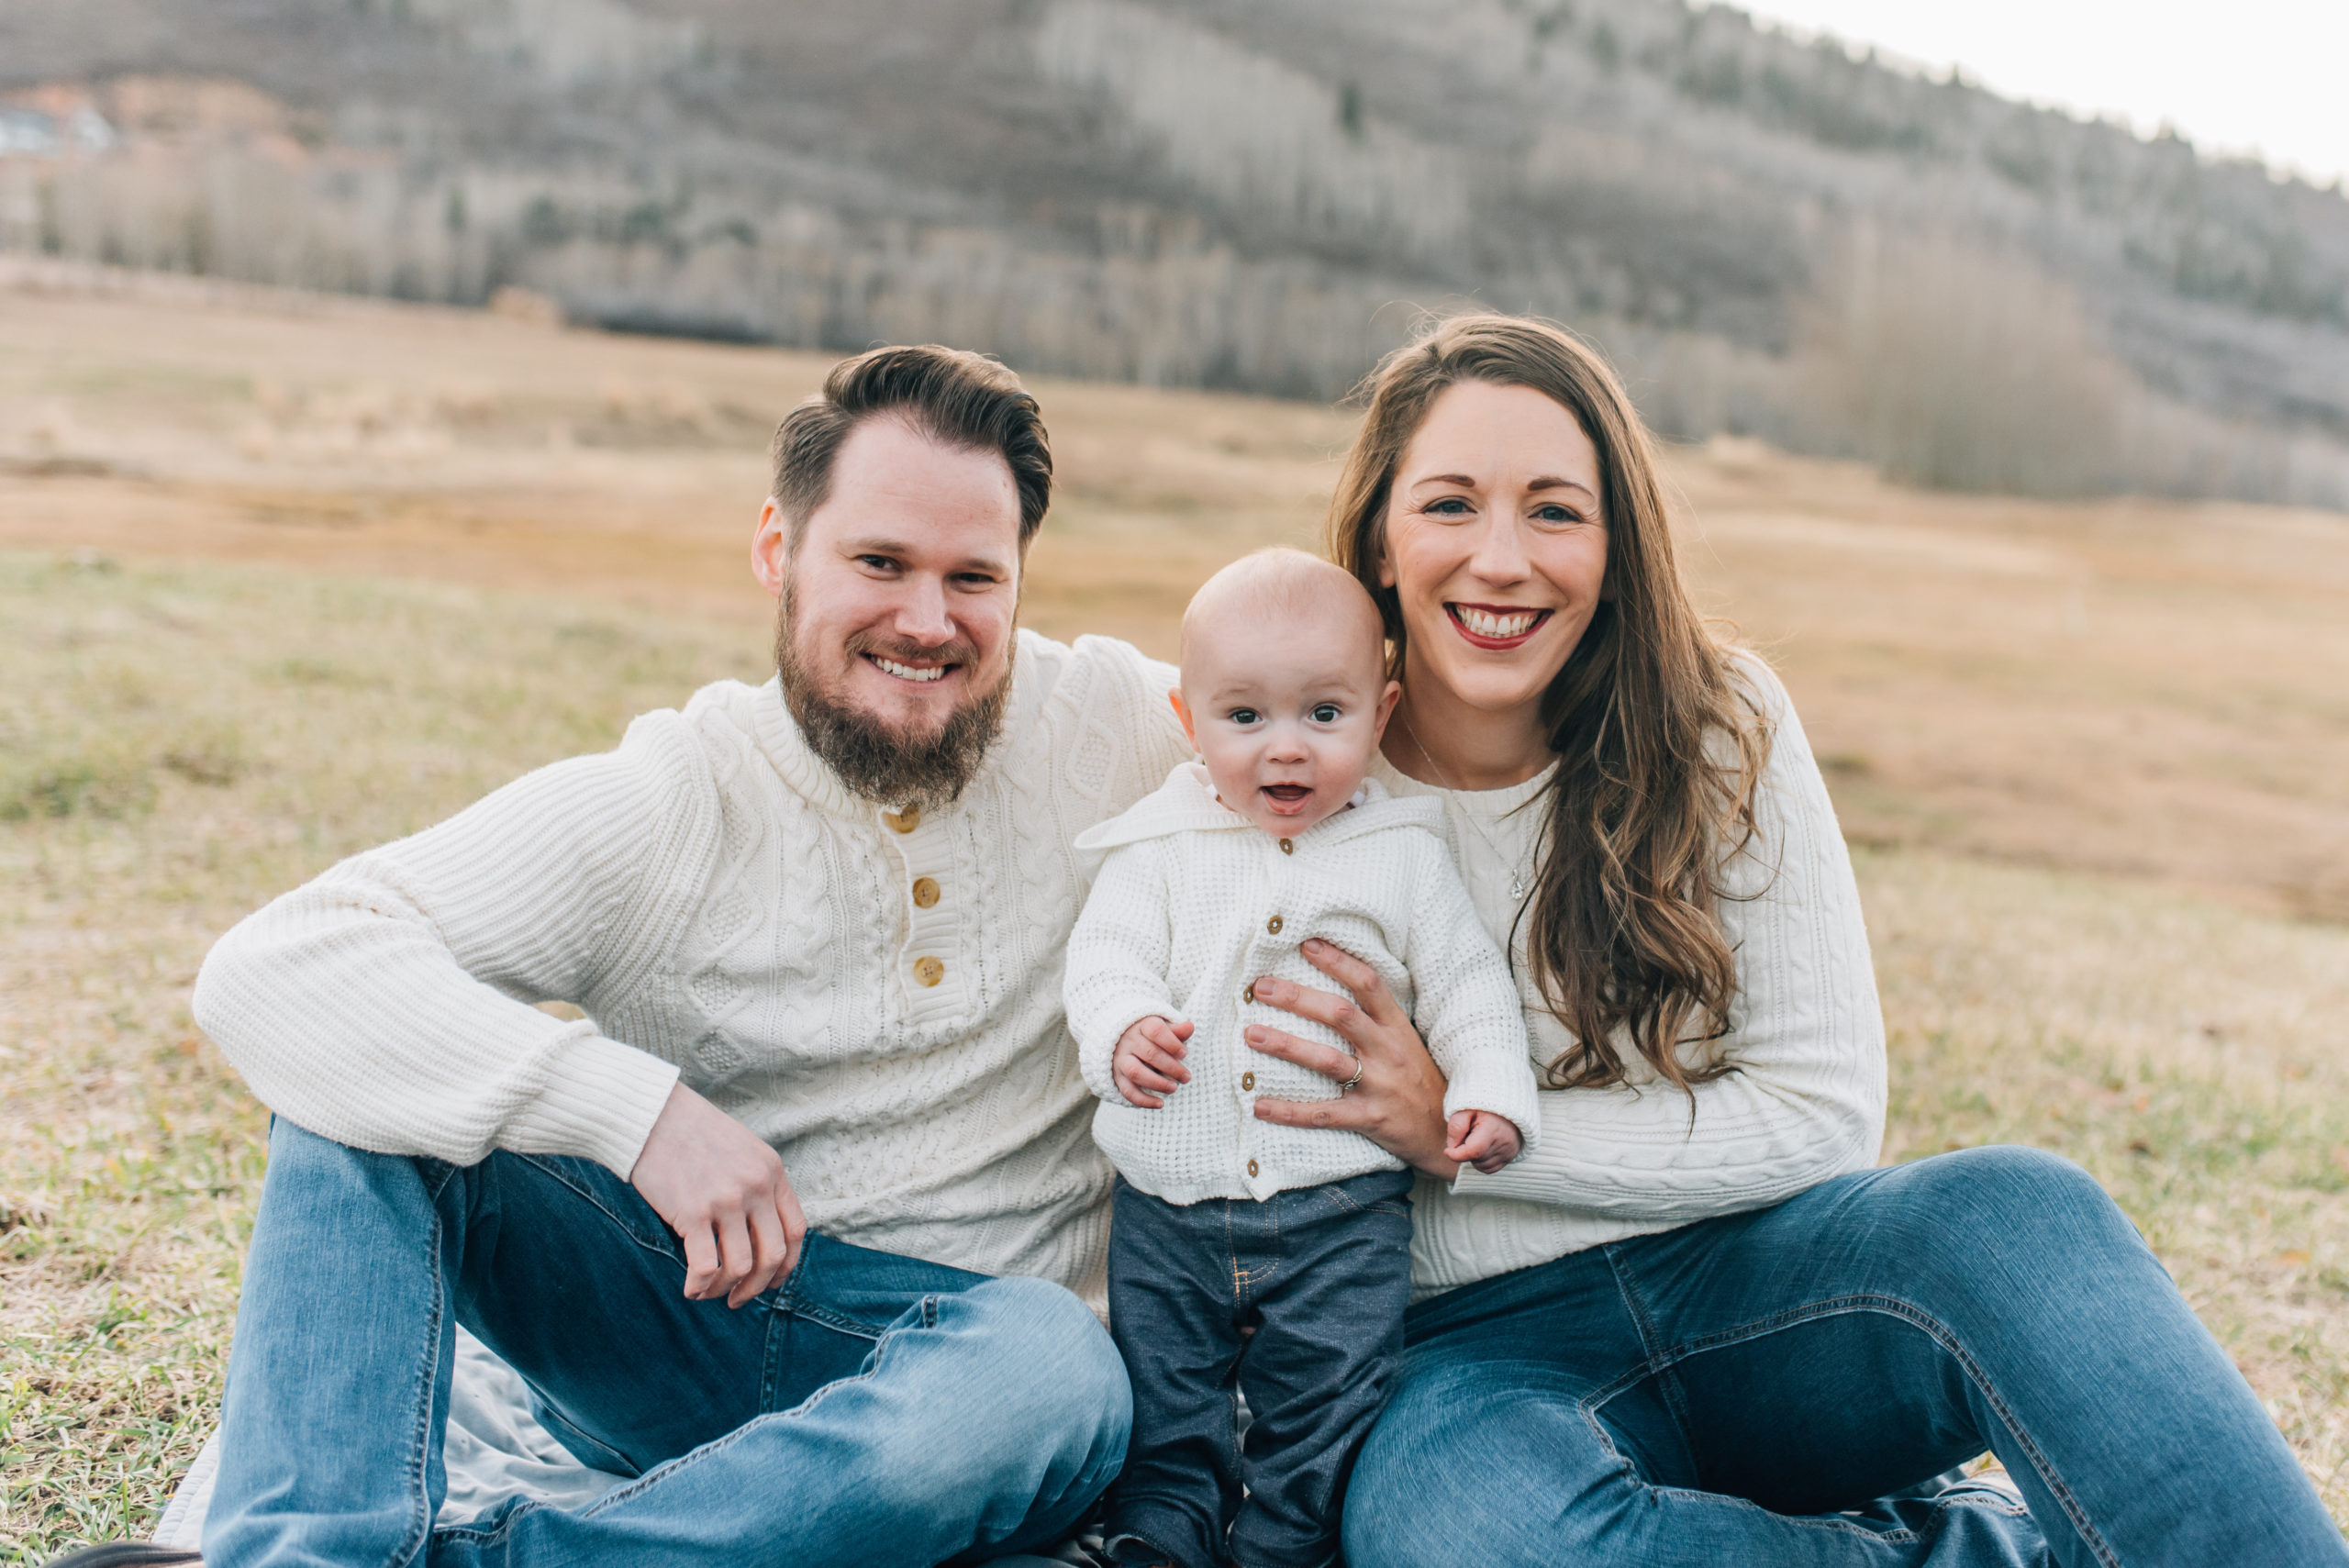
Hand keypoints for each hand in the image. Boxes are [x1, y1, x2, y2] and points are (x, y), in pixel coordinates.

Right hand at [629, 1082, 806, 1307]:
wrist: (652, 1115)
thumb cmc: (692, 1132)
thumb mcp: (742, 1149)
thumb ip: (756, 1183)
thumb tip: (757, 1230)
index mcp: (772, 1171)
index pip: (797, 1230)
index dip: (788, 1264)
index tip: (772, 1280)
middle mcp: (756, 1187)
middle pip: (773, 1255)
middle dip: (758, 1286)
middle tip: (740, 1298)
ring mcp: (726, 1200)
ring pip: (741, 1267)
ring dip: (727, 1290)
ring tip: (710, 1294)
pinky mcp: (693, 1212)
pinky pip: (706, 1266)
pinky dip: (700, 1286)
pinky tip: (691, 1288)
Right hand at [1113, 1016, 1193, 1107]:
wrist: (1122, 1042)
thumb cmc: (1151, 1037)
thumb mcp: (1163, 1030)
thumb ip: (1176, 1031)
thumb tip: (1190, 1027)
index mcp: (1142, 1026)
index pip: (1156, 1030)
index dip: (1172, 1043)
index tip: (1184, 1054)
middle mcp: (1129, 1042)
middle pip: (1150, 1053)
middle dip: (1172, 1067)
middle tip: (1186, 1077)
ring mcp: (1121, 1060)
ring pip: (1136, 1072)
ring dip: (1157, 1083)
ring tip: (1174, 1088)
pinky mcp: (1118, 1077)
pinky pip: (1128, 1091)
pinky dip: (1144, 1100)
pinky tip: (1160, 1104)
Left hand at [1243, 938, 1457, 1178]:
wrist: (1448, 1131)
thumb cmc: (1418, 1079)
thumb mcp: (1406, 1041)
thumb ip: (1375, 1018)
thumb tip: (1331, 989)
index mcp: (1396, 1027)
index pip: (1367, 983)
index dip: (1337, 961)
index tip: (1305, 944)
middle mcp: (1387, 1051)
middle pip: (1340, 1014)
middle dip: (1298, 997)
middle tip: (1261, 987)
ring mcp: (1379, 1085)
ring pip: (1327, 1060)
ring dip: (1286, 1045)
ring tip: (1252, 1034)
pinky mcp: (1370, 1118)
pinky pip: (1324, 1113)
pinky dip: (1290, 1111)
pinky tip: (1260, 1106)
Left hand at [1444, 1110, 1521, 1173]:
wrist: (1504, 1105)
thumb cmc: (1481, 1107)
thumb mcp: (1464, 1110)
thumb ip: (1456, 1126)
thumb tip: (1452, 1147)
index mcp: (1493, 1129)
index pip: (1472, 1151)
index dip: (1456, 1154)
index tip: (1447, 1150)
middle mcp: (1504, 1142)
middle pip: (1475, 1159)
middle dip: (1465, 1152)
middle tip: (1467, 1136)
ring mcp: (1509, 1151)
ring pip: (1482, 1166)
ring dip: (1474, 1157)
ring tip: (1476, 1139)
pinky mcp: (1511, 1156)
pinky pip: (1490, 1168)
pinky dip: (1482, 1161)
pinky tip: (1482, 1147)